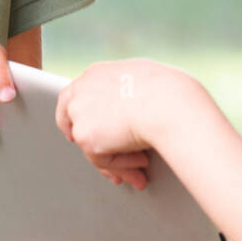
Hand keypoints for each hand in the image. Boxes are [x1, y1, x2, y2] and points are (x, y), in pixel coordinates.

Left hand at [55, 59, 179, 189]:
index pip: (76, 96)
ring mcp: (80, 113)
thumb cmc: (167, 89)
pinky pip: (103, 159)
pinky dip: (122, 165)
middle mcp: (82, 90)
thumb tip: (136, 110)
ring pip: (93, 145)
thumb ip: (129, 91)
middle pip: (74, 121)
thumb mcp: (144, 79)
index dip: (79, 116)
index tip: (81, 131)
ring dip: (118, 159)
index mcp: (95, 73)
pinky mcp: (85, 136)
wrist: (166, 102)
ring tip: (142, 166)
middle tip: (108, 161)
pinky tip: (142, 163)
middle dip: (90, 144)